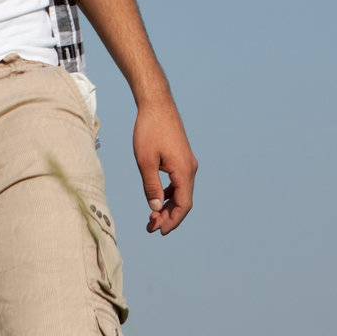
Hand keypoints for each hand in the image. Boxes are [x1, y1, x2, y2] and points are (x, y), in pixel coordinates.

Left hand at [133, 101, 196, 234]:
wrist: (156, 104)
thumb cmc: (149, 130)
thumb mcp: (145, 161)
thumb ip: (151, 186)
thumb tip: (155, 209)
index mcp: (184, 171)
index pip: (183, 205)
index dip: (172, 221)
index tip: (158, 231)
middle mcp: (191, 169)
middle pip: (184, 201)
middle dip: (169, 217)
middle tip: (151, 228)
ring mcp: (188, 162)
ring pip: (181, 192)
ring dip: (168, 206)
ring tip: (152, 217)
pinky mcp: (182, 157)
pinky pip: (179, 182)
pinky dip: (169, 193)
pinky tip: (157, 198)